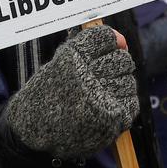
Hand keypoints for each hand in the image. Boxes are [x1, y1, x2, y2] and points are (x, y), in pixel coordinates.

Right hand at [4, 26, 139, 159]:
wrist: (34, 129)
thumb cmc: (49, 93)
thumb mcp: (59, 62)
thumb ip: (88, 47)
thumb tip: (123, 40)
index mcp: (72, 58)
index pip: (105, 38)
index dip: (111, 41)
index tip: (111, 47)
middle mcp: (86, 76)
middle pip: (122, 59)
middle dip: (118, 64)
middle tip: (105, 74)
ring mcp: (99, 99)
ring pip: (129, 81)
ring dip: (120, 85)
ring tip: (102, 94)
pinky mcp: (110, 119)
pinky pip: (131, 102)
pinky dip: (123, 103)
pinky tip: (107, 106)